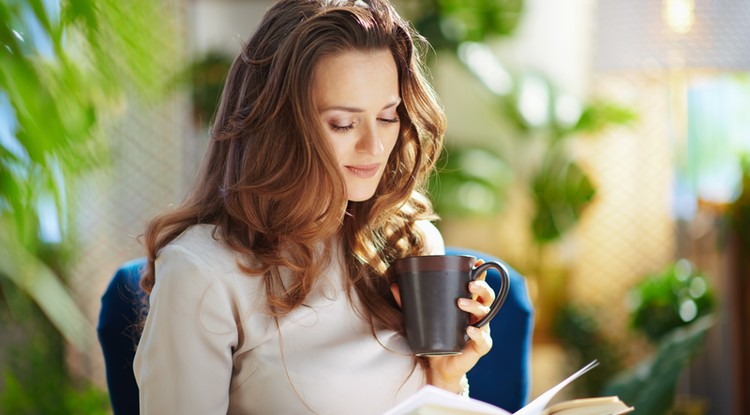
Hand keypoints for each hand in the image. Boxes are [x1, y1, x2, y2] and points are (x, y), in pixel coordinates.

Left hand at [390, 259, 495, 392]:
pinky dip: (478, 334)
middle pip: (487, 298)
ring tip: (461, 303)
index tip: (478, 262)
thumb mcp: (423, 319)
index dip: (480, 274)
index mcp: (468, 305)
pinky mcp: (479, 348)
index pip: (477, 287)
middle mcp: (477, 316)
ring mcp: (481, 331)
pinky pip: (484, 340)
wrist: (440, 366)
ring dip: (475, 307)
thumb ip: (410, 304)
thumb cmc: (435, 338)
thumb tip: (394, 285)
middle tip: (469, 285)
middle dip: (481, 288)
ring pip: (486, 315)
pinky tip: (470, 330)